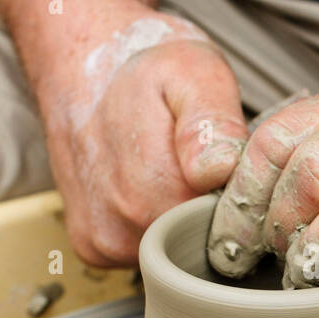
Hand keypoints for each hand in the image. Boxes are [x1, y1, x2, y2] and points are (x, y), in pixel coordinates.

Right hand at [39, 2, 246, 265]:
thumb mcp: (193, 72)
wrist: (79, 65)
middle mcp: (124, 228)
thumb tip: (218, 170)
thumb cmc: (141, 67)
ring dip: (179, 216)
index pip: (228, 228)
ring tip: (168, 169)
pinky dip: (151, 224)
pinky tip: (146, 185)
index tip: (228, 164)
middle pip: (199, 244)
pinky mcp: (93, 248)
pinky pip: (141, 252)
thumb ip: (212, 122)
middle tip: (199, 162)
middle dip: (210, 209)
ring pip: (171, 251)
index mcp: (156, 192)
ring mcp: (104, 244)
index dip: (239, 199)